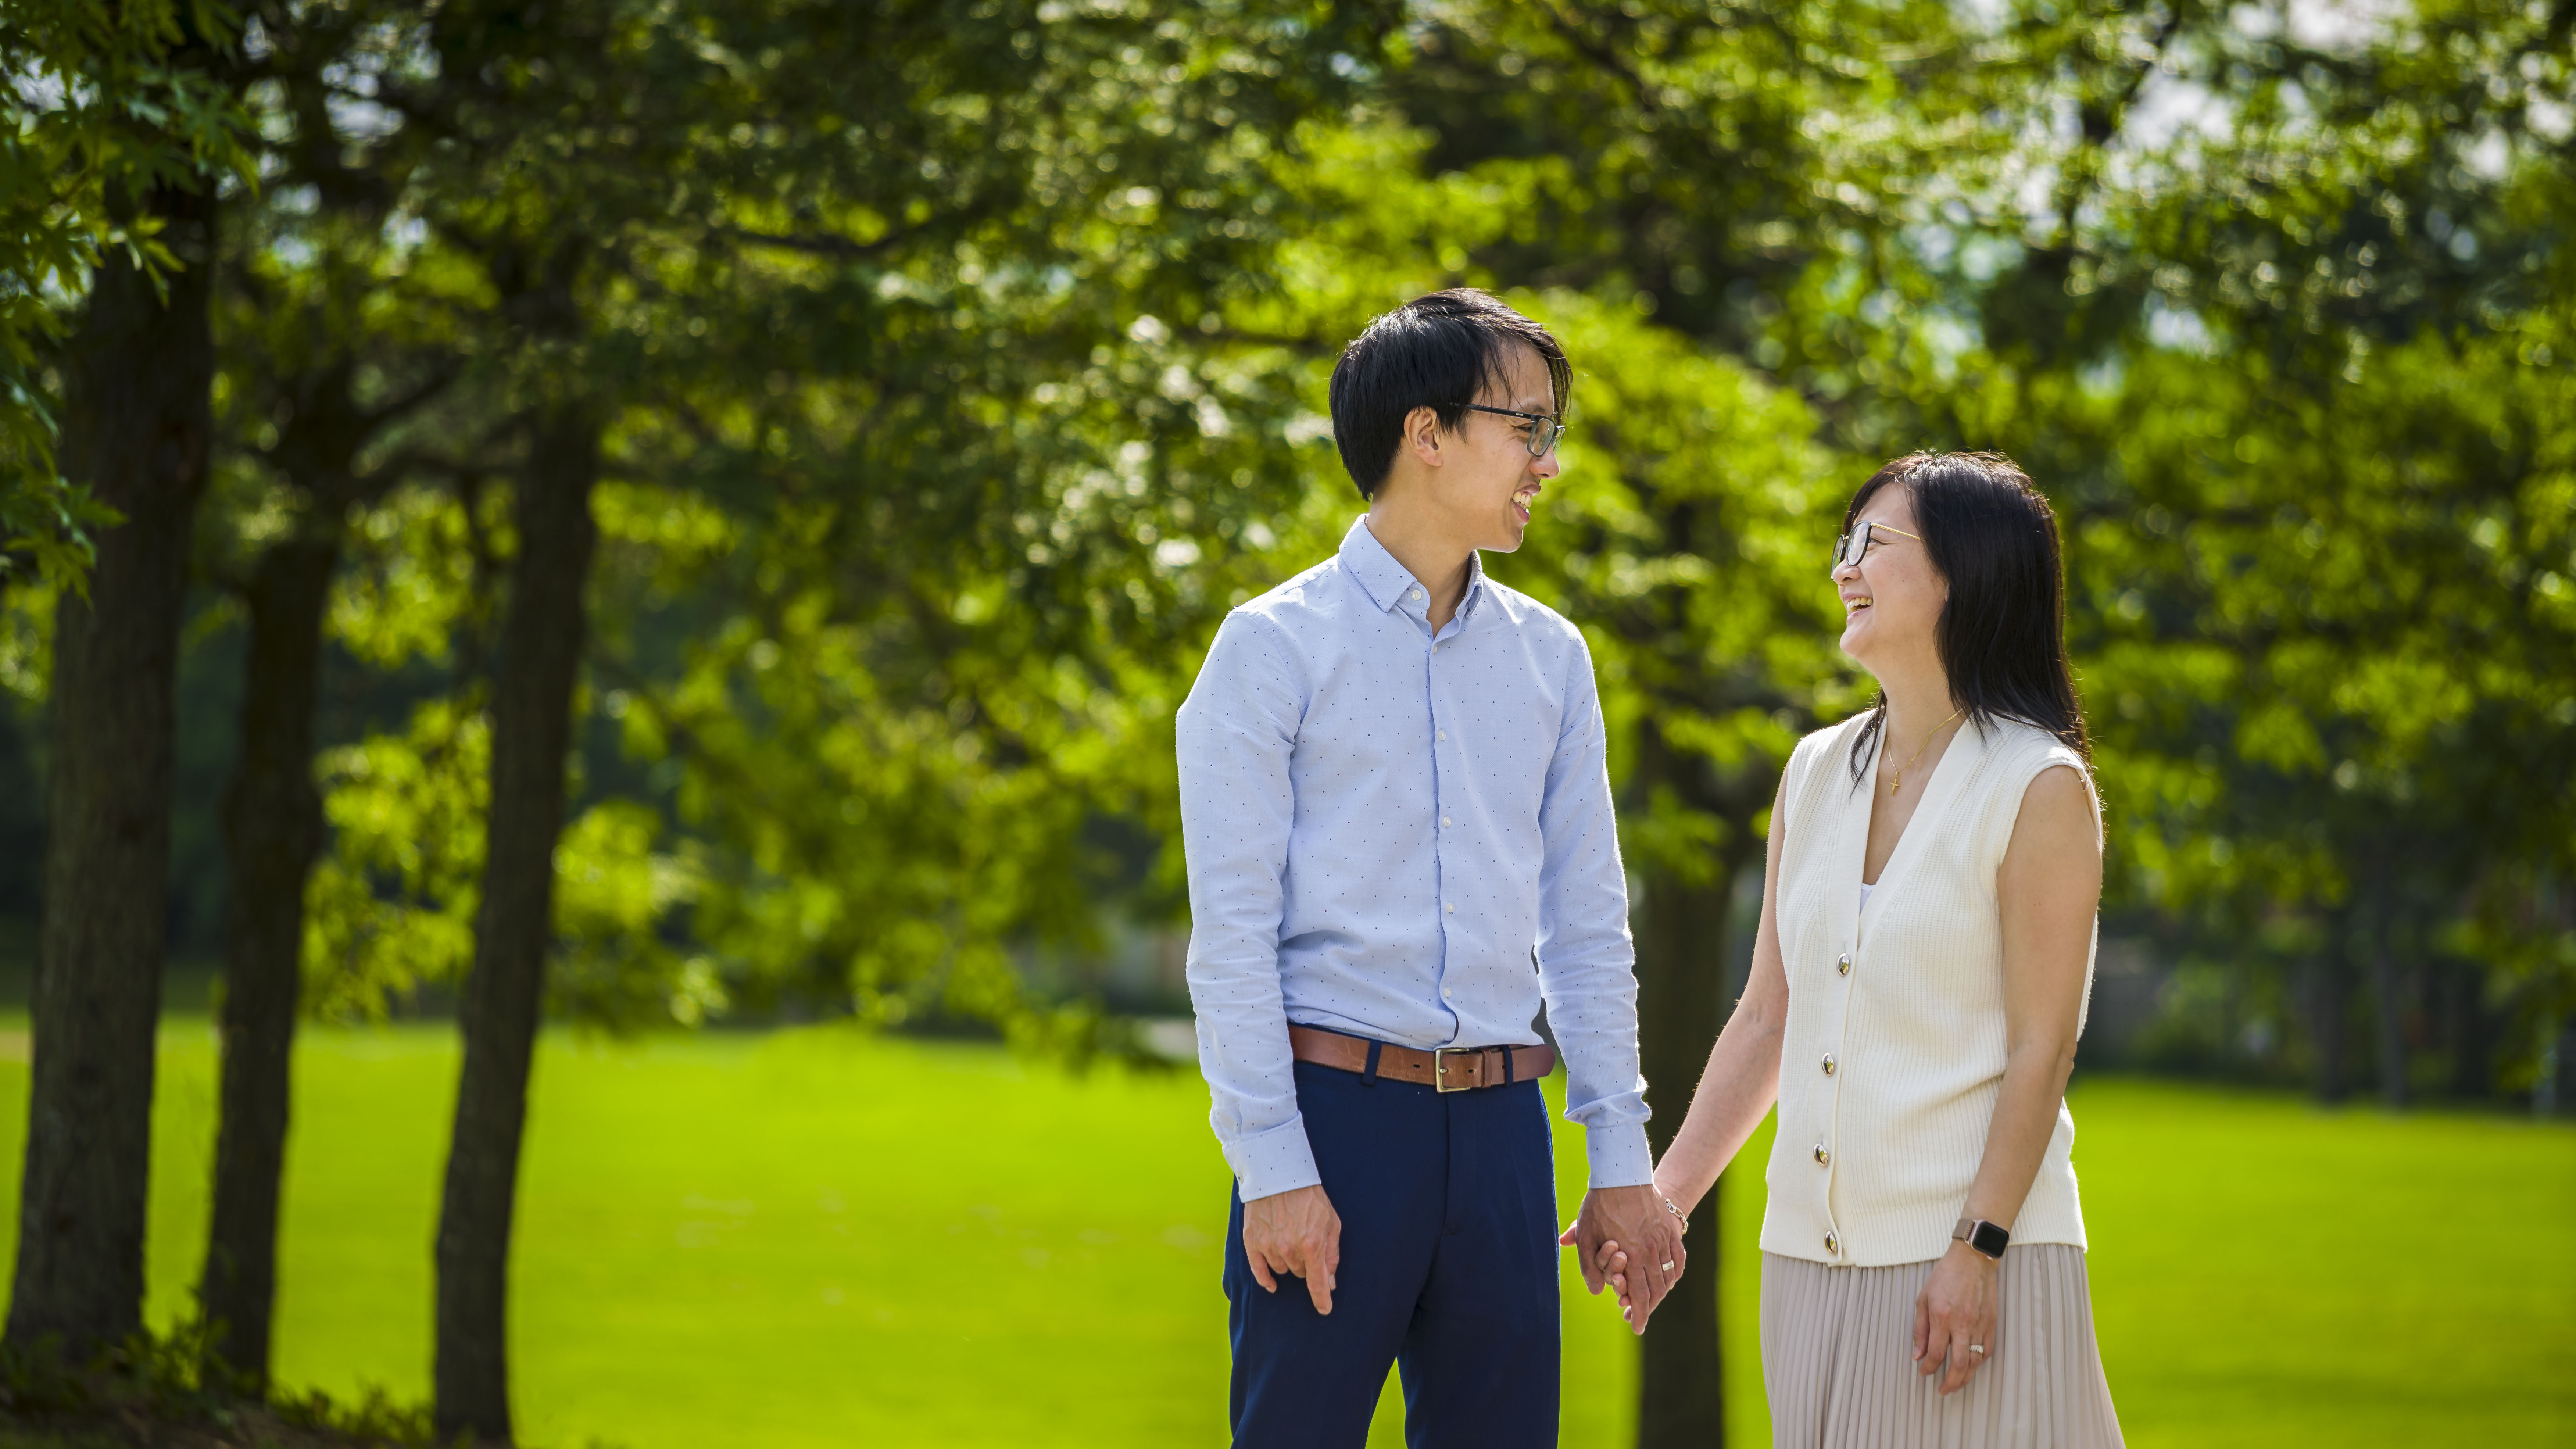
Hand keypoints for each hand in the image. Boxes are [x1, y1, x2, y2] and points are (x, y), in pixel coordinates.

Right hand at [1242, 1183, 1341, 1314]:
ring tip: (1290, 1240)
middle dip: (1306, 1265)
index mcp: (1311, 1244)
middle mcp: (1289, 1248)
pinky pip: (1258, 1269)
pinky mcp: (1252, 1240)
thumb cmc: (1310, 1197)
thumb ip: (1332, 1254)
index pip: (1317, 1283)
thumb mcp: (1331, 1222)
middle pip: (1300, 1274)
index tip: (1325, 1310)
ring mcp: (1268, 1245)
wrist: (1279, 1173)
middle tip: (1306, 1244)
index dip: (1322, 1300)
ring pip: (1282, 1270)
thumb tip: (1330, 1282)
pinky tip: (1271, 1284)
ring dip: (1288, 1262)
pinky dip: (1265, 1279)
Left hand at [1557, 1184, 1683, 1334]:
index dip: (1639, 1314)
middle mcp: (1651, 1249)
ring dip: (1660, 1293)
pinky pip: (1678, 1259)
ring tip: (1650, 1301)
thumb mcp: (1586, 1232)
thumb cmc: (1600, 1203)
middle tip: (1640, 1317)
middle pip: (1655, 1289)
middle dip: (1648, 1308)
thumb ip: (1588, 1264)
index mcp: (1631, 1253)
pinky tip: (1668, 1281)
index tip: (1636, 1327)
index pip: (1639, 1294)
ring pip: (1667, 1276)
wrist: (1622, 1173)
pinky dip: (1674, 1274)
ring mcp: (1663, 1238)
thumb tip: (1597, 1291)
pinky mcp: (1670, 1228)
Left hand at [1912, 1241, 1998, 1394]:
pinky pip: (1987, 1350)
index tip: (1924, 1373)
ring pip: (1975, 1361)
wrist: (1973, 1260)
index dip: (1928, 1368)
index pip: (1935, 1353)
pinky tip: (1971, 1367)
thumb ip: (1920, 1329)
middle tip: (1943, 1391)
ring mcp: (1980, 1324)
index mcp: (1942, 1316)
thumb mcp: (1923, 1298)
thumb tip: (1917, 1355)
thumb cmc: (1945, 1276)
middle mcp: (1962, 1323)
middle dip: (1950, 1382)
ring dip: (1966, 1377)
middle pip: (1959, 1364)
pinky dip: (1979, 1362)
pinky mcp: (1991, 1323)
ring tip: (1956, 1384)